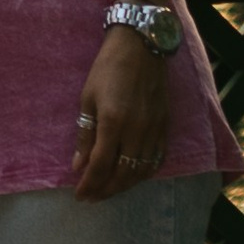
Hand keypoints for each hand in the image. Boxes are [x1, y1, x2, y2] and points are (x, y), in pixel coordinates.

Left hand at [71, 26, 170, 202]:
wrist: (141, 46)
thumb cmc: (108, 68)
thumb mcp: (88, 98)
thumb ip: (85, 134)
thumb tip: (79, 166)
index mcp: (113, 122)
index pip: (100, 166)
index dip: (89, 184)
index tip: (79, 195)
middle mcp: (137, 131)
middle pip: (123, 174)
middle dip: (105, 190)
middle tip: (92, 198)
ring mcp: (154, 130)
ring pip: (141, 171)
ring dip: (124, 186)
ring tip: (109, 190)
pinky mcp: (165, 126)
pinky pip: (156, 160)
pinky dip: (144, 173)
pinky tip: (132, 176)